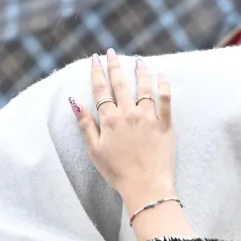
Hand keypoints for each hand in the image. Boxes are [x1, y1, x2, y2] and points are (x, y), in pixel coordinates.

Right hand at [71, 50, 174, 213]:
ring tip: (139, 61)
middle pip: (120, 84)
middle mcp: (128, 114)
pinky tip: (162, 76)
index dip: (97, 73)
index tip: (95, 59)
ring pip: (144, 88)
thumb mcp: (94, 151)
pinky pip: (165, 101)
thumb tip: (74, 103)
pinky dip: (164, 86)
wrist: (146, 187)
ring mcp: (148, 118)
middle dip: (115, 66)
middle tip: (112, 52)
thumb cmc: (118, 173)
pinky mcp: (165, 125)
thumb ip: (85, 125)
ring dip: (140, 72)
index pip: (101, 91)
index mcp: (109, 120)